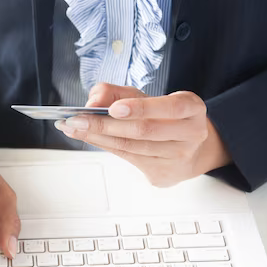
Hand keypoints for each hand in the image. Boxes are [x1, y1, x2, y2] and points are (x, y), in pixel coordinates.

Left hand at [55, 83, 231, 186]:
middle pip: (144, 131)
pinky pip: (128, 159)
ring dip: (99, 137)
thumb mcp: (145, 97)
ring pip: (133, 147)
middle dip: (106, 125)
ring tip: (75, 128)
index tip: (113, 108)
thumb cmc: (163, 117)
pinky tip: (90, 138)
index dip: (140, 108)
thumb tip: (94, 101)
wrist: (190, 149)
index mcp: (192, 108)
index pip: (170, 107)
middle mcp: (191, 134)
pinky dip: (105, 147)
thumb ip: (117, 92)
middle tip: (78, 119)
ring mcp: (178, 158)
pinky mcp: (163, 175)